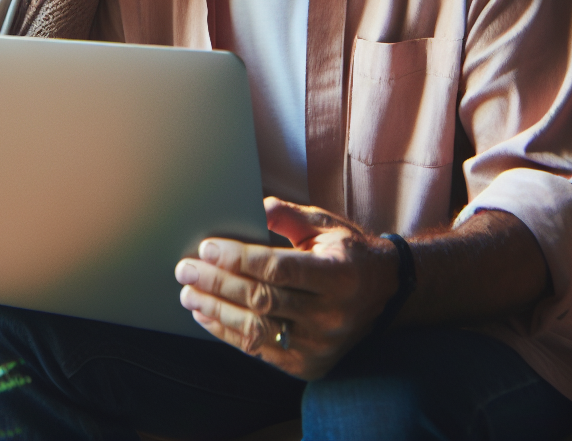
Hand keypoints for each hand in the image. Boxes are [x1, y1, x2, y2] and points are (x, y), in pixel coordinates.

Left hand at [176, 197, 400, 379]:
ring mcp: (320, 345)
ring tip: (189, 295)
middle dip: (217, 283)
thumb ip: (290, 216)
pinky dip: (228, 332)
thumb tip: (254, 207)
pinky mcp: (308, 365)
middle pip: (262, 299)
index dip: (238, 259)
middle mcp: (332, 314)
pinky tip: (207, 315)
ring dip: (215, 311)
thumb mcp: (327, 226)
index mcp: (338, 274)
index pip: (278, 268)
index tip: (207, 248)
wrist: (385, 296)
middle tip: (185, 270)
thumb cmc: (349, 254)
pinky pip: (260, 350)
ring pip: (257, 330)